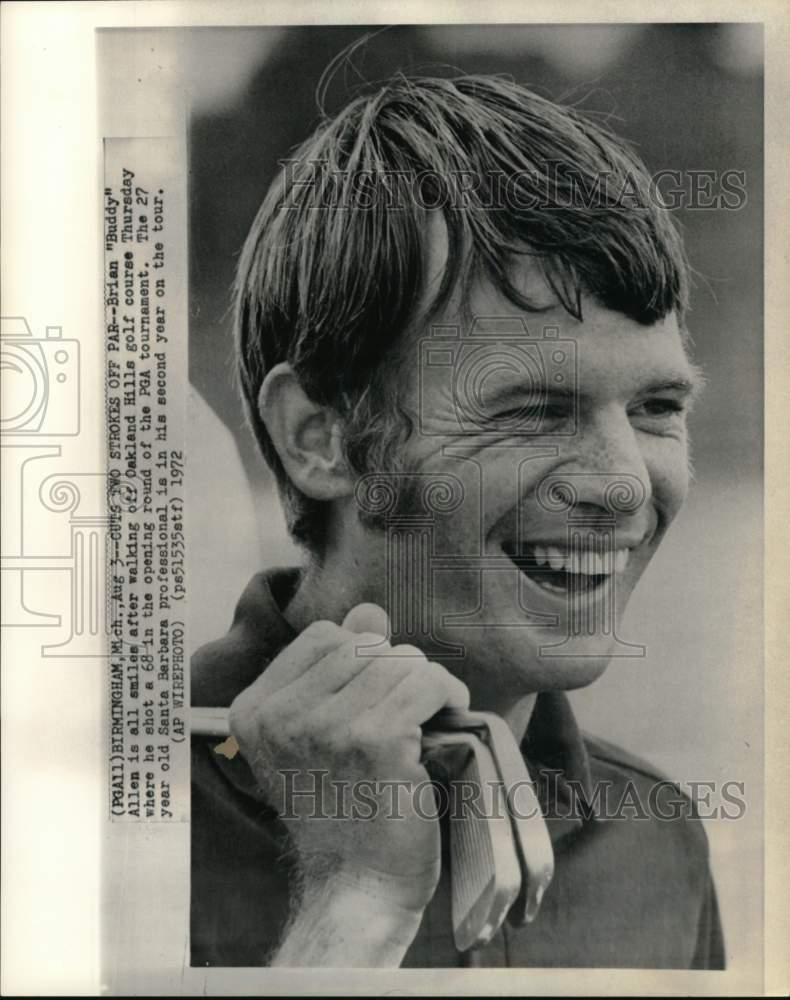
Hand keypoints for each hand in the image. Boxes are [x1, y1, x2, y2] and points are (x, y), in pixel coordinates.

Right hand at [229, 603, 468, 924]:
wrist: (358, 884)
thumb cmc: (342, 809)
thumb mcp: (320, 736)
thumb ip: (340, 668)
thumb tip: (369, 610)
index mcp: (254, 711)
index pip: (321, 637)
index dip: (360, 655)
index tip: (375, 693)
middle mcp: (281, 716)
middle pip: (362, 643)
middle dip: (396, 668)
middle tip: (409, 708)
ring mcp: (327, 727)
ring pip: (399, 659)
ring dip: (425, 682)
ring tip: (427, 716)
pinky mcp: (376, 740)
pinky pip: (426, 683)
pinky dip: (447, 693)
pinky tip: (448, 717)